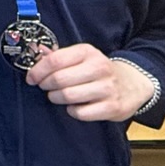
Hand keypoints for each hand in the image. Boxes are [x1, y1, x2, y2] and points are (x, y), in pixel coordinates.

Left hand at [26, 44, 155, 121]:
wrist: (132, 83)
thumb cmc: (99, 70)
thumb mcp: (82, 57)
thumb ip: (59, 55)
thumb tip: (36, 52)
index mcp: (87, 52)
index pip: (55, 60)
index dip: (38, 71)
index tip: (32, 78)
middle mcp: (99, 67)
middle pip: (59, 79)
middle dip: (46, 86)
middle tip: (46, 87)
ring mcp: (107, 88)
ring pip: (68, 96)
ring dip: (57, 98)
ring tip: (58, 96)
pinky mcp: (112, 107)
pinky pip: (80, 113)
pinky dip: (72, 111)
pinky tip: (75, 106)